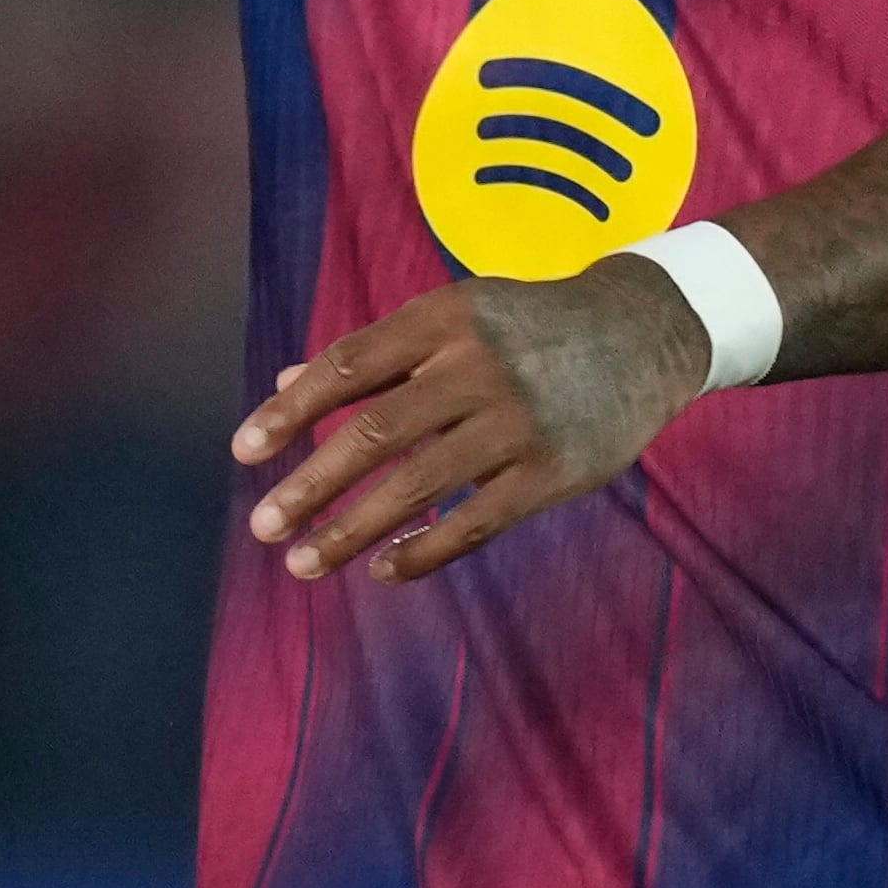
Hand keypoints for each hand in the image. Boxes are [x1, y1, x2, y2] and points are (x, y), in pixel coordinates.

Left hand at [230, 259, 706, 585]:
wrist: (642, 332)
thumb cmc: (523, 326)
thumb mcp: (451, 317)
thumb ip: (373, 356)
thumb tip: (287, 385)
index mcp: (440, 321)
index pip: (347, 368)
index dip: (291, 412)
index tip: (244, 452)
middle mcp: (475, 368)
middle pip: (374, 432)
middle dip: (311, 485)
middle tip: (262, 526)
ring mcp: (517, 423)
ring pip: (418, 485)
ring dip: (352, 530)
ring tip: (302, 563)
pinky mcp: (554, 472)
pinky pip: (475, 523)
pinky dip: (423, 550)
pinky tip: (380, 569)